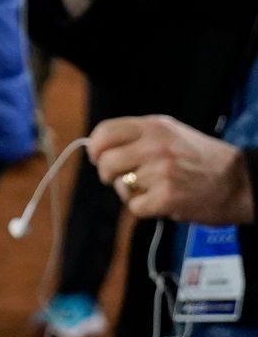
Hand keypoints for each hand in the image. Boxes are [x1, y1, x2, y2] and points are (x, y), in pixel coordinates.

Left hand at [89, 114, 255, 224]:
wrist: (240, 182)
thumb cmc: (202, 159)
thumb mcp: (172, 133)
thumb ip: (138, 137)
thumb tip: (98, 147)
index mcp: (154, 127)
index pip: (105, 132)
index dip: (95, 147)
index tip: (97, 157)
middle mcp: (155, 146)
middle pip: (105, 161)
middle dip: (108, 174)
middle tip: (123, 179)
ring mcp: (161, 172)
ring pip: (120, 186)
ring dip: (132, 192)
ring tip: (154, 189)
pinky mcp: (166, 198)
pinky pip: (134, 207)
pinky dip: (145, 209)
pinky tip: (162, 201)